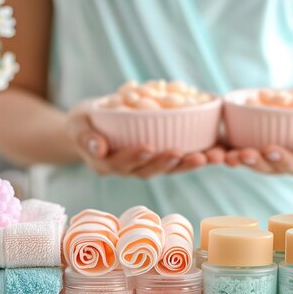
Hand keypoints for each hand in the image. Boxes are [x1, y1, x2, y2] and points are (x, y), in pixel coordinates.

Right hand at [65, 101, 224, 177]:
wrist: (92, 124)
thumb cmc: (83, 122)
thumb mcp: (77, 124)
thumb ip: (84, 135)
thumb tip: (96, 147)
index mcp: (107, 165)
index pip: (121, 164)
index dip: (135, 157)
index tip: (147, 146)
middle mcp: (129, 170)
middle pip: (149, 171)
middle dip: (167, 163)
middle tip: (183, 153)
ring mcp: (146, 166)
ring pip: (168, 170)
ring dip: (188, 165)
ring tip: (208, 157)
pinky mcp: (161, 158)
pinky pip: (180, 161)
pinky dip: (197, 157)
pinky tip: (215, 151)